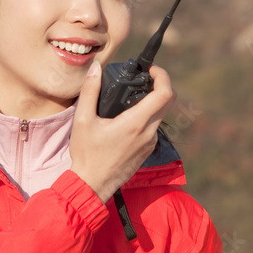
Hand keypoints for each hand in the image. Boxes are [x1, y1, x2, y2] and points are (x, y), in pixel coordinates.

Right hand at [68, 60, 176, 204]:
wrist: (92, 185)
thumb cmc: (86, 154)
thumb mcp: (83, 120)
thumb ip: (90, 91)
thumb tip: (96, 68)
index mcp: (135, 123)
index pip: (164, 94)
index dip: (162, 76)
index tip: (150, 69)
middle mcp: (148, 133)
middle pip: (169, 101)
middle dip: (160, 84)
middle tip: (144, 77)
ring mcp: (150, 143)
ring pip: (162, 114)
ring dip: (154, 100)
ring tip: (133, 95)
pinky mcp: (148, 150)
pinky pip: (155, 127)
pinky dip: (148, 115)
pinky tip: (129, 115)